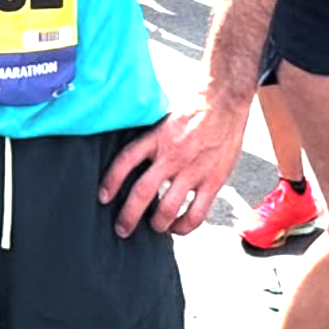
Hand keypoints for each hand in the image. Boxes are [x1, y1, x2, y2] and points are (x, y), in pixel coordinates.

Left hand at [99, 99, 245, 237]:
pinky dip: (184, 226)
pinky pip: (196, 214)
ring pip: (168, 209)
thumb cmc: (193, 106)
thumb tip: (131, 154)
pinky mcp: (213, 181)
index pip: (126, 161)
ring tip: (154, 227)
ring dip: (157, 224)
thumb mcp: (163, 116)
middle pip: (142, 192)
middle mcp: (172, 156)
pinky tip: (178, 227)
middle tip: (122, 228)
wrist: (225, 100)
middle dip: (128, 216)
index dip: (111, 181)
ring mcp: (193, 170)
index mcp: (156, 137)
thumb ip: (149, 137)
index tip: (103, 197)